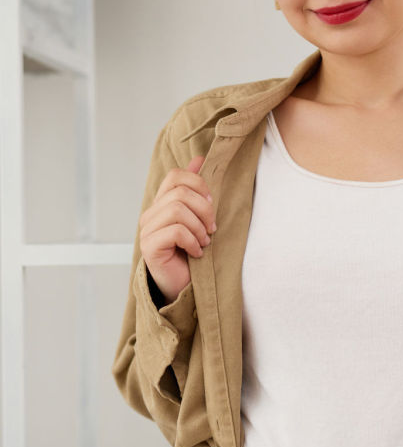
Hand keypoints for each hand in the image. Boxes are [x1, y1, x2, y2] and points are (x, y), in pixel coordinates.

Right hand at [139, 155, 215, 304]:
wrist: (186, 287)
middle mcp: (151, 214)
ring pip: (177, 209)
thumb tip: (199, 159)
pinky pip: (175, 231)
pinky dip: (192, 241)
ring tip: (204, 242)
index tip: (212, 204)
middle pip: (179, 192)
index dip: (199, 184)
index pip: (176, 175)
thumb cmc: (193, 254)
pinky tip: (197, 252)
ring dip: (198, 227)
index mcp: (162, 204)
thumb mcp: (200, 217)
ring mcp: (147, 230)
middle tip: (212, 228)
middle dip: (204, 209)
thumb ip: (196, 190)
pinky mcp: (149, 247)